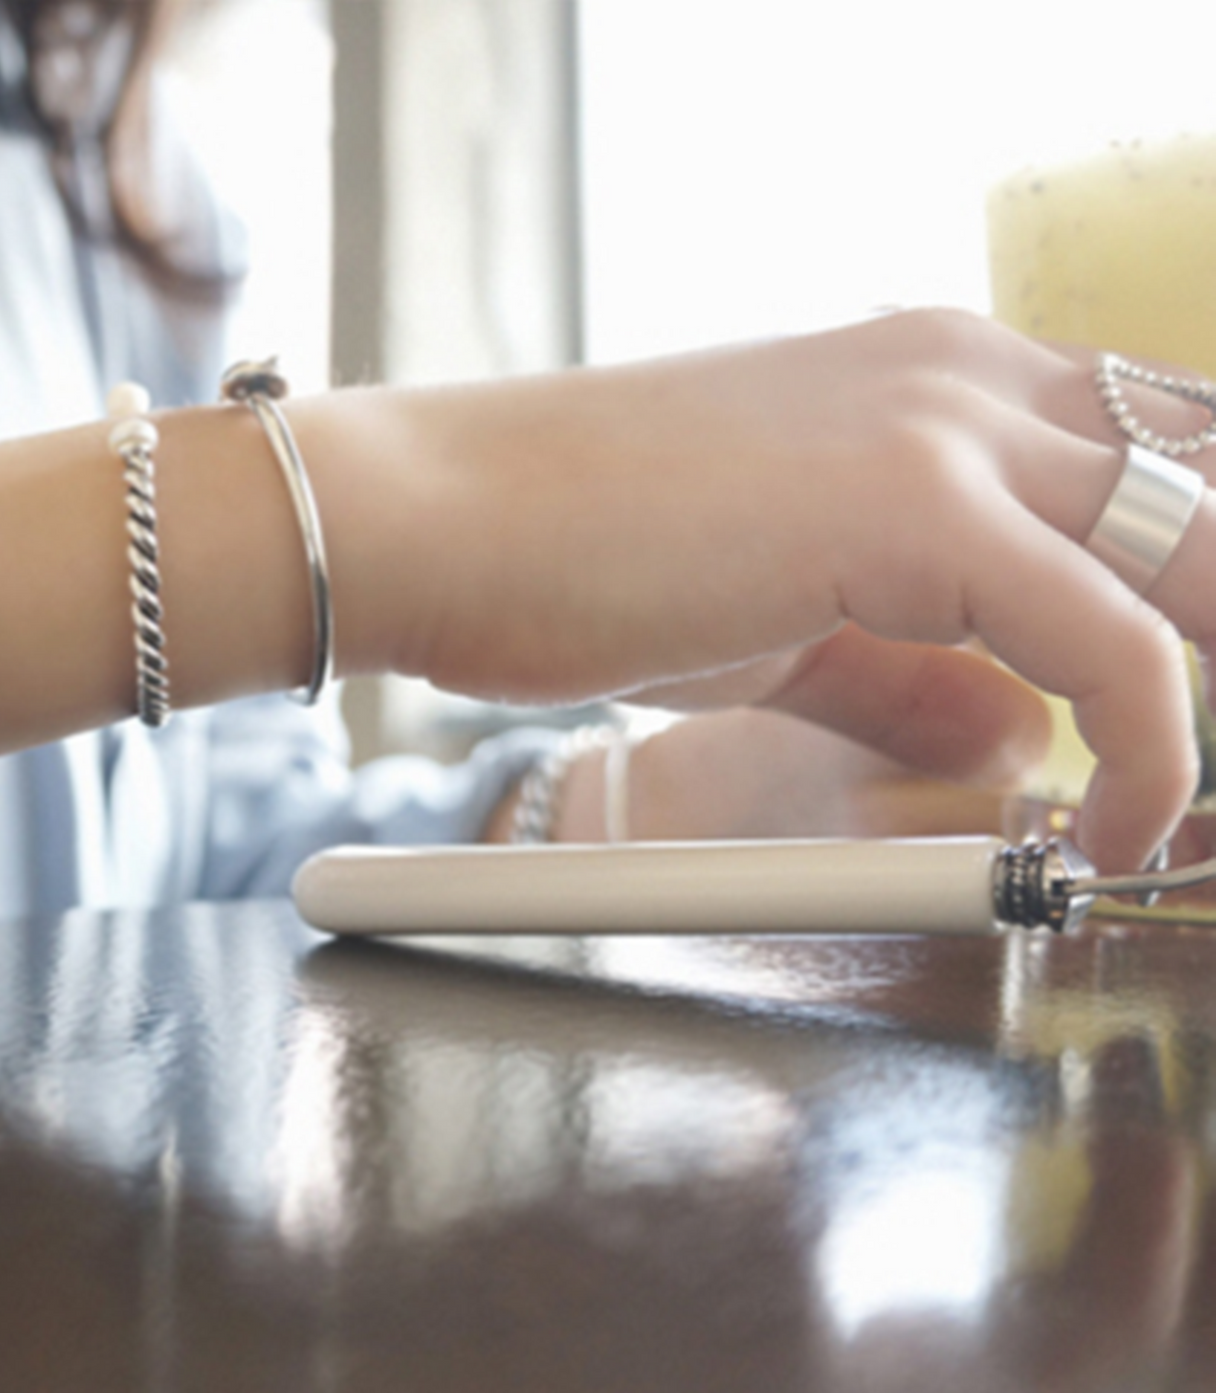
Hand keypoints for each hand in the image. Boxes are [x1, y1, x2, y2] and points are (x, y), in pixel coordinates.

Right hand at [319, 309, 1212, 869]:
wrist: (442, 521)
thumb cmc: (580, 560)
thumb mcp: (782, 629)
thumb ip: (914, 680)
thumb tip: (1024, 746)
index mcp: (937, 382)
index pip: (1153, 464)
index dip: (1198, 589)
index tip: (1197, 704)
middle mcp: (964, 373)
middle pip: (1210, 489)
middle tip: (1210, 775)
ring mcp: (946, 422)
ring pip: (1200, 544)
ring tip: (1187, 809)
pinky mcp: (915, 503)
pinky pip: (1117, 638)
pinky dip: (1154, 747)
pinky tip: (1115, 830)